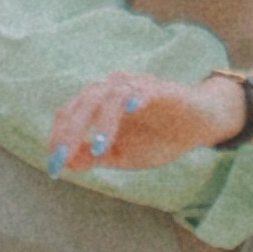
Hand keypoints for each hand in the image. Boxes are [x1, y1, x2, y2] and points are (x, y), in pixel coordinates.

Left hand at [47, 67, 248, 180]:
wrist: (199, 127)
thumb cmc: (158, 138)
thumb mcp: (123, 155)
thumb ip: (94, 156)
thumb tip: (64, 164)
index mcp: (98, 103)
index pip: (70, 114)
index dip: (59, 138)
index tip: (53, 166)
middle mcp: (112, 88)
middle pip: (83, 103)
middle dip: (70, 132)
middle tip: (62, 158)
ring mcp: (135, 86)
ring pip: (110, 97)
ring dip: (102, 123)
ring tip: (98, 149)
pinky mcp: (160, 89)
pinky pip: (144, 90)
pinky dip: (136, 97)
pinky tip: (131, 110)